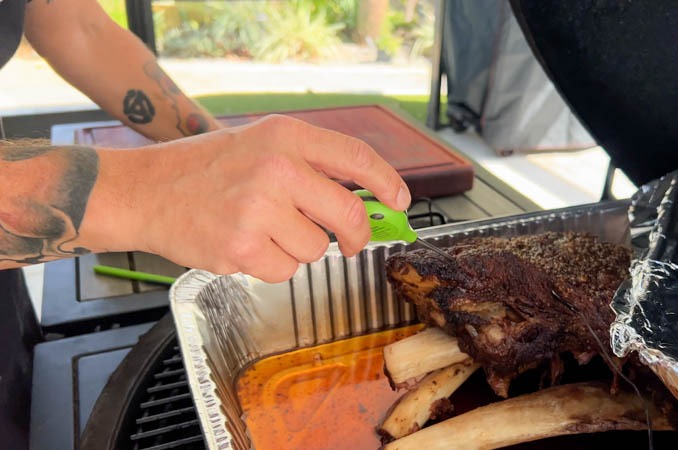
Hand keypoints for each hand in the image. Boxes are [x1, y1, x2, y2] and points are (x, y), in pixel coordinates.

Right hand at [94, 114, 410, 282]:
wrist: (145, 191)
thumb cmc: (204, 170)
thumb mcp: (260, 144)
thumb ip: (310, 163)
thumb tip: (364, 195)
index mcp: (285, 136)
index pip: (356, 156)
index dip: (386, 182)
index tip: (399, 201)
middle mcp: (277, 169)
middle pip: (349, 214)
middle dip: (356, 236)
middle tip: (350, 242)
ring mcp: (259, 210)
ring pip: (316, 250)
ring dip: (298, 249)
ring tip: (262, 231)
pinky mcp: (241, 248)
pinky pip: (285, 271)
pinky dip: (271, 267)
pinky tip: (244, 246)